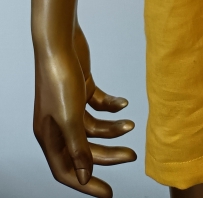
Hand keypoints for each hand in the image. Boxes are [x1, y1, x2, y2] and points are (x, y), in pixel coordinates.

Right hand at [33, 24, 135, 196]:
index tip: (108, 193)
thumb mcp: (70, 118)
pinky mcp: (80, 88)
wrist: (60, 40)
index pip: (67, 170)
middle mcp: (58, 123)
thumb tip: (84, 176)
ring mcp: (69, 106)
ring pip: (93, 128)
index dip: (86, 184)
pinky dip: (111, 106)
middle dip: (108, 155)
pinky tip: (123, 105)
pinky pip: (98, 105)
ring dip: (112, 129)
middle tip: (132, 156)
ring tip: (131, 125)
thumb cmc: (60, 78)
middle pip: (84, 150)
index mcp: (49, 135)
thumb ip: (78, 148)